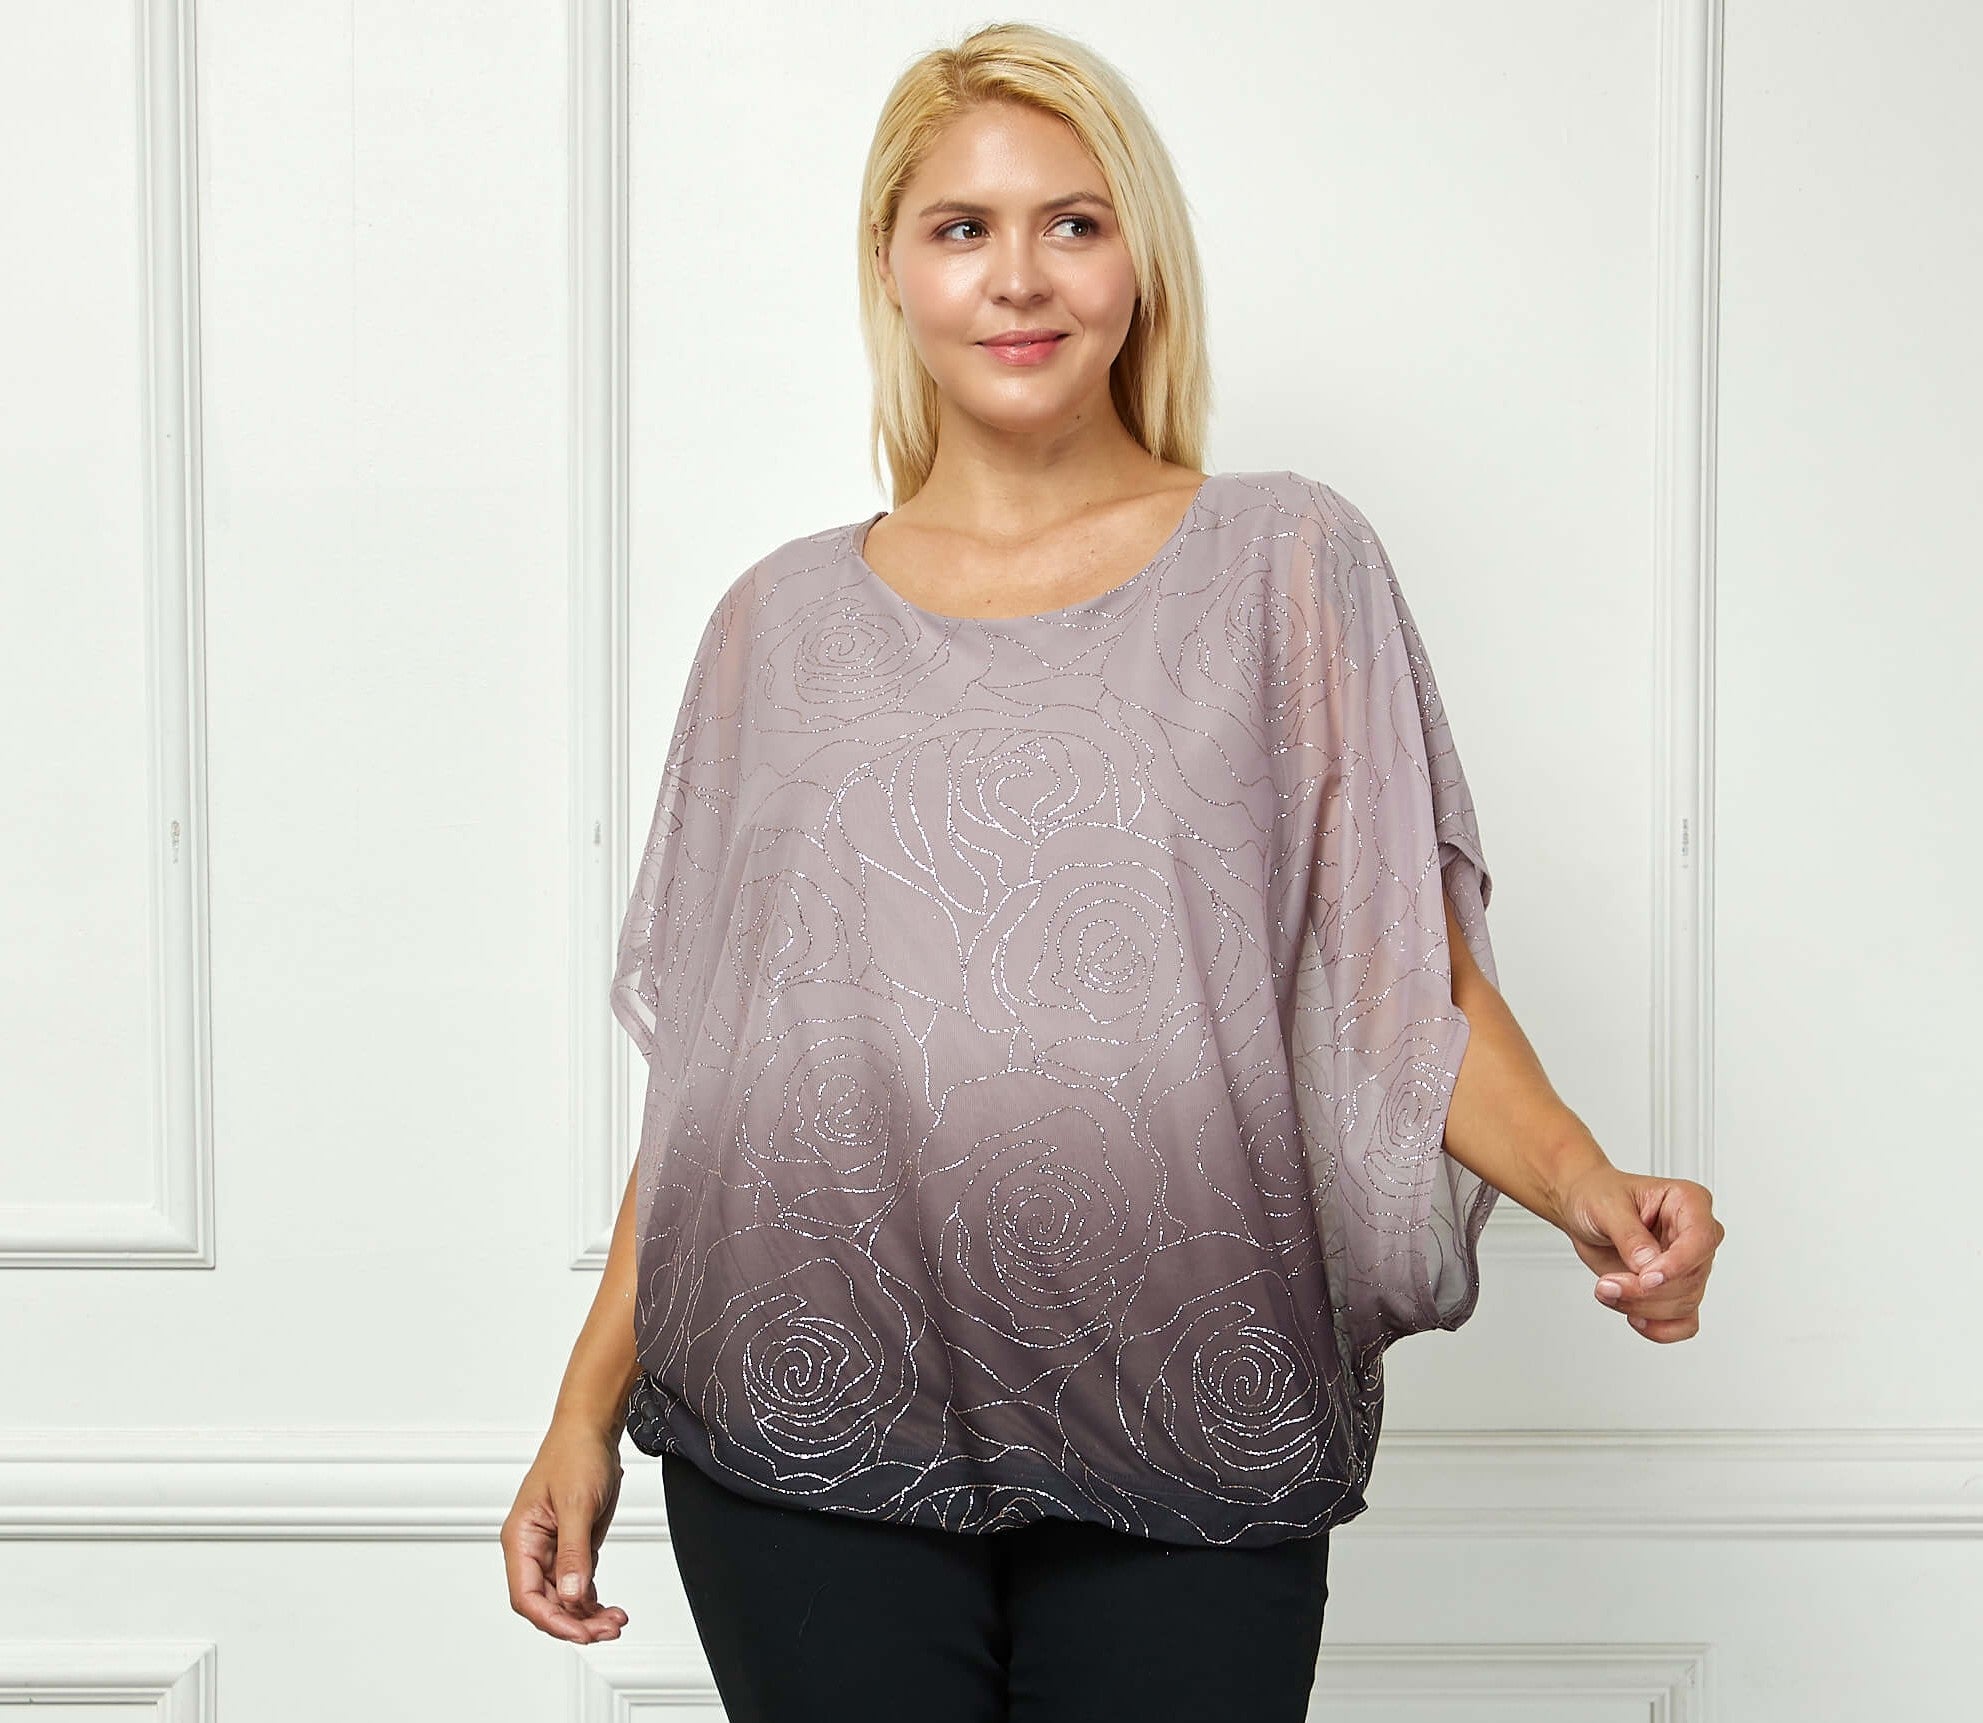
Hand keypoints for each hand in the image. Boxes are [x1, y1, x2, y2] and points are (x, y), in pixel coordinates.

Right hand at [501, 1419, 630, 1641]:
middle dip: (575, 1621)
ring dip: (587, 1615)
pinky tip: (609, 1610)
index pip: (526, 1596)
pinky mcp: (574, 1546)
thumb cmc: (575, 1453)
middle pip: (546, 1603)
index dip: (551, 1619)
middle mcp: (533, 1549)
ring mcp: (554, 1549)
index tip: (580, 1631)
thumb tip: (573, 1595)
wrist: (594, 1429)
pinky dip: (593, 1600)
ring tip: (615, 1622)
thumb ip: (574, 1552)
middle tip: (606, 1629)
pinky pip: (579, 1584)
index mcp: (520, 1538)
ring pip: (565, 1598)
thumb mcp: (576, 1504)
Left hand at [1554, 1167, 1723, 1341]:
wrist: (1582, 1209)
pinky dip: (1660, 1328)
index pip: (1701, 1239)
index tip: (1646, 1278)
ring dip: (1641, 1306)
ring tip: (1606, 1290)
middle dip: (1646, 1291)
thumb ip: (1629, 1235)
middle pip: (1691, 1278)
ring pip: (1684, 1303)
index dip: (1677, 1264)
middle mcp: (1693, 1235)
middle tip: (1607, 1284)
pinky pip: (1684, 1322)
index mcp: (1688, 1202)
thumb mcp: (1606, 1206)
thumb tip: (1649, 1264)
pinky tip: (1634, 1316)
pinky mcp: (1675, 1290)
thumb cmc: (1597, 1195)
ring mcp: (1687, 1265)